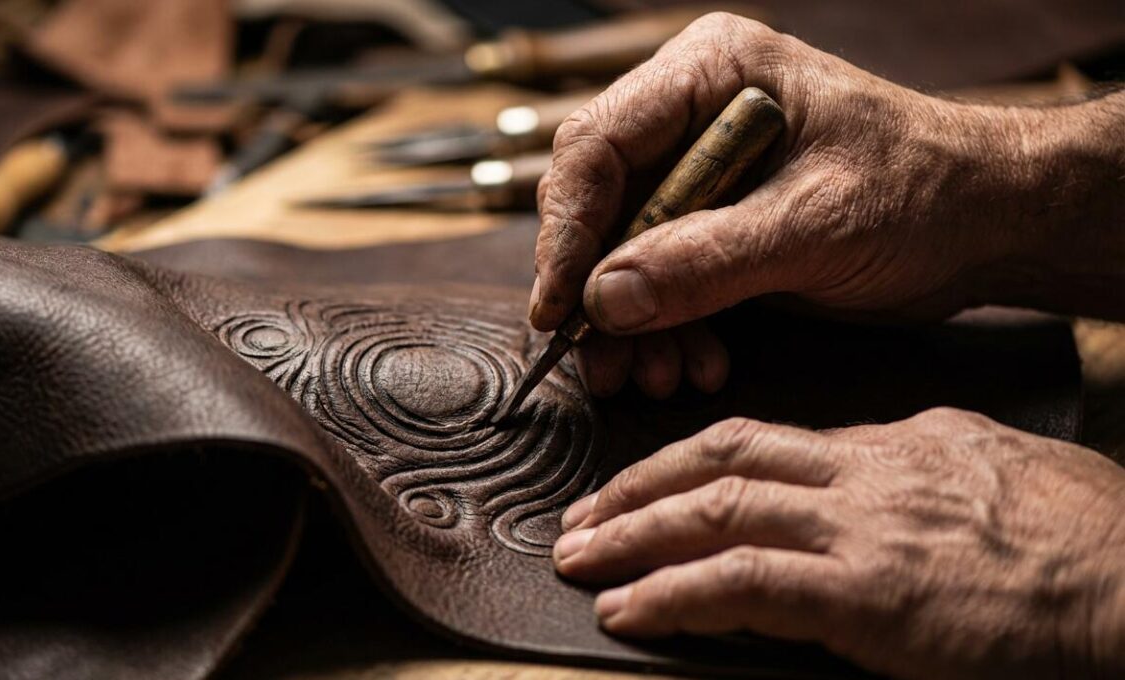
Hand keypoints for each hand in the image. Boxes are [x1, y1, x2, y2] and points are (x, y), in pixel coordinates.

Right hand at [530, 12, 1124, 397]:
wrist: (987, 225)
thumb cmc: (922, 192)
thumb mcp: (815, 226)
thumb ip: (707, 261)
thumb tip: (602, 301)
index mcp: (708, 71)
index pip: (598, 144)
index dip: (568, 229)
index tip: (560, 307)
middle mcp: (687, 112)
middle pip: (596, 199)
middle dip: (597, 288)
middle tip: (603, 361)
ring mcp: (696, 168)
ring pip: (618, 248)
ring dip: (628, 321)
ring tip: (654, 377)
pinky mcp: (711, 220)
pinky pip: (656, 275)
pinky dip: (664, 326)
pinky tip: (689, 364)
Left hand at [552, 409, 1124, 678]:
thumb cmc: (1090, 540)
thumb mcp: (998, 470)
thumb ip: (925, 464)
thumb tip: (887, 459)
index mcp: (895, 443)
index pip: (766, 440)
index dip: (691, 461)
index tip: (647, 484)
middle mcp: (866, 471)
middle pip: (722, 458)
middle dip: (639, 487)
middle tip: (581, 515)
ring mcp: (862, 529)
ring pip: (715, 512)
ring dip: (632, 536)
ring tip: (578, 560)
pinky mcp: (867, 593)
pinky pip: (741, 584)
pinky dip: (672, 594)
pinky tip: (628, 610)